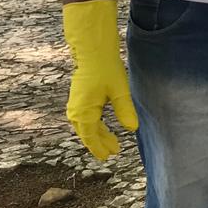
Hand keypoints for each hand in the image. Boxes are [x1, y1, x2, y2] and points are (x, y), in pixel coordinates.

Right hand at [63, 0, 137, 160]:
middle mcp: (75, 111)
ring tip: (110, 143)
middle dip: (100, 143)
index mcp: (84, 112)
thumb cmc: (107, 70)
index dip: (100, 147)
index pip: (91, 137)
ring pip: (85, 127)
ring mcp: (75, 105)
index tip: (109, 155)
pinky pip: (84, 119)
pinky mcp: (77, 100)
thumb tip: (132, 128)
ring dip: (96, 135)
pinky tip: (101, 127)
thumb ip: (125, 110)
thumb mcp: (120, 90)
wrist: (93, 52)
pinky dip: (93, 126)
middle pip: (87, 133)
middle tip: (113, 151)